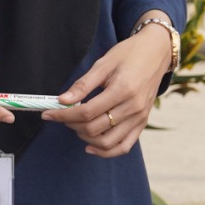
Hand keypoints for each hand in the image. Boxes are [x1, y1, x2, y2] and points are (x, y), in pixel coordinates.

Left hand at [41, 17, 175, 158]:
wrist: (156, 53)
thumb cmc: (128, 55)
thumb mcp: (103, 64)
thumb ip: (82, 85)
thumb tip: (62, 101)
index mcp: (122, 90)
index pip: (86, 112)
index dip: (63, 115)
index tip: (48, 114)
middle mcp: (133, 107)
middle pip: (94, 128)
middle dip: (71, 125)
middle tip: (61, 116)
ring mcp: (139, 118)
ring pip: (107, 142)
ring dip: (85, 138)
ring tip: (75, 126)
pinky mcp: (142, 123)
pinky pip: (123, 146)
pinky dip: (106, 151)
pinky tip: (91, 146)